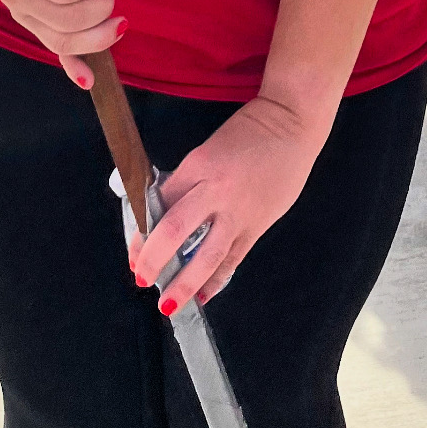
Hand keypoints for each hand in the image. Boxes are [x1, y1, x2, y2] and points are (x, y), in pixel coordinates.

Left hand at [128, 96, 325, 314]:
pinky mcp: (258, 224)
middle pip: (176, 229)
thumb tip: (165, 211)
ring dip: (185, 282)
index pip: (160, 202)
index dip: (143, 232)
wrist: (292, 123)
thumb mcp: (209, 149)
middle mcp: (215, 190)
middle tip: (143, 278)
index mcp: (198, 165)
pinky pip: (233, 258)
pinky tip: (204, 295)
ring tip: (169, 304)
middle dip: (155, 258)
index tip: (134, 252)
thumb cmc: (249, 131)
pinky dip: (217, 279)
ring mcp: (238, 211)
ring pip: (207, 254)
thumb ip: (189, 180)